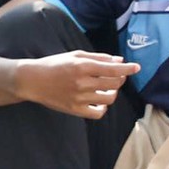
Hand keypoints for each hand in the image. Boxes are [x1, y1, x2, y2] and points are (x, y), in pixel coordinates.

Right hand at [17, 50, 139, 118]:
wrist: (32, 80)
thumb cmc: (55, 64)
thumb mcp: (76, 55)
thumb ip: (99, 58)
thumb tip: (119, 61)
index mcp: (82, 66)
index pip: (112, 70)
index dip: (127, 69)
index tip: (136, 68)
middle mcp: (81, 83)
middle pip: (113, 84)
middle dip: (120, 79)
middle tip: (116, 76)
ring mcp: (78, 98)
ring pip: (108, 99)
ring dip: (112, 93)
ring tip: (107, 88)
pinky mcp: (73, 109)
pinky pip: (97, 113)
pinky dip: (103, 108)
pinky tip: (99, 101)